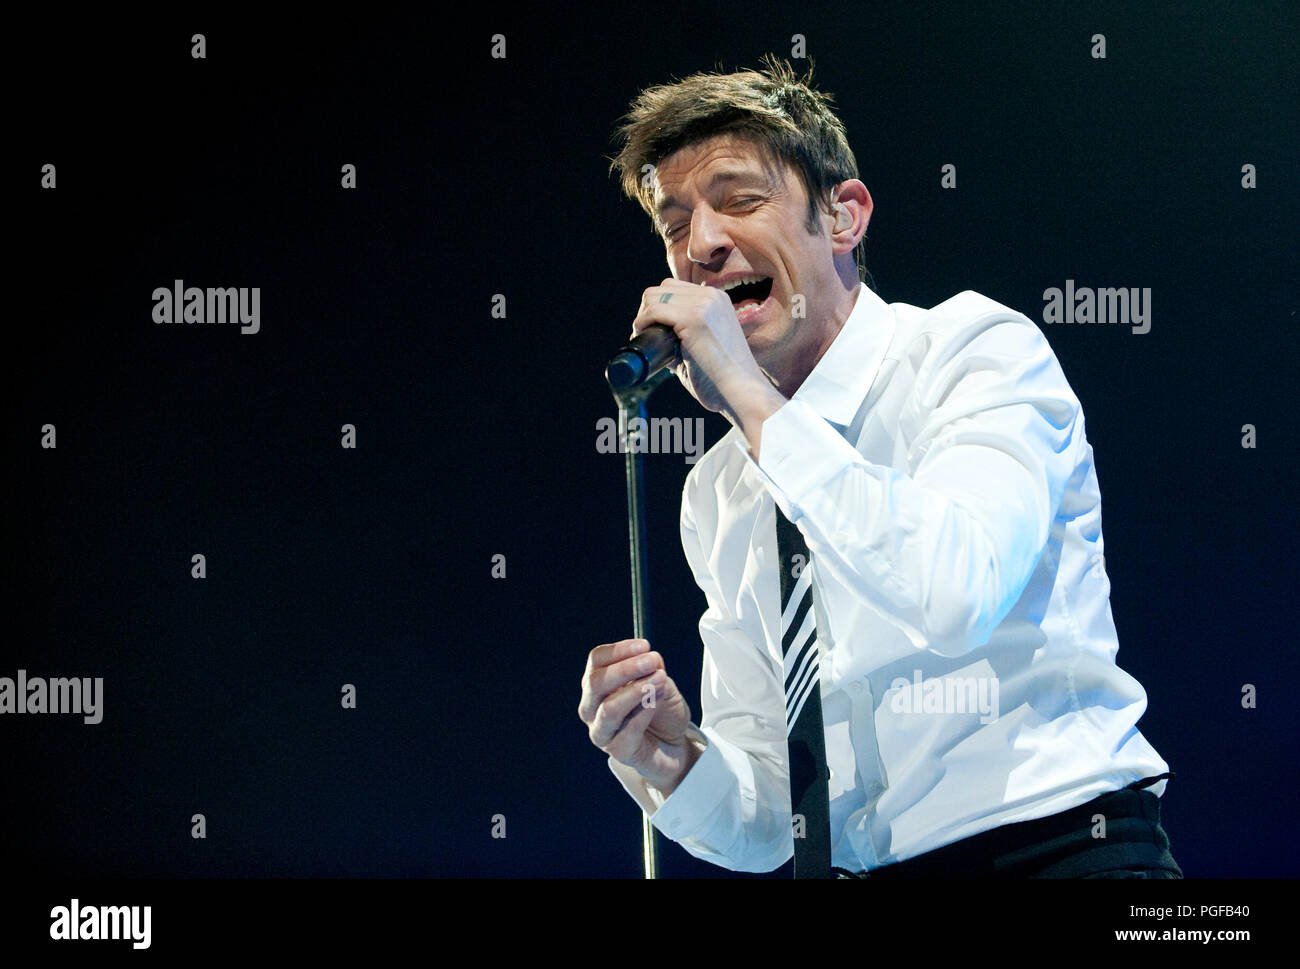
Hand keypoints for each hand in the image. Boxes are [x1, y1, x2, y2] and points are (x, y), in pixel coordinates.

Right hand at [578, 638, 697, 793]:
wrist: (674, 745)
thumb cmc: (661, 711)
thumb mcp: (661, 683)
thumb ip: (653, 670)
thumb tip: (652, 659)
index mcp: (597, 685)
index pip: (597, 661)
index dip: (619, 650)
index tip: (644, 645)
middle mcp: (592, 708)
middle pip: (596, 683)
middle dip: (625, 669)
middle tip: (652, 661)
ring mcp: (602, 732)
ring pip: (609, 708)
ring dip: (636, 690)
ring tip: (659, 680)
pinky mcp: (618, 752)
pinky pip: (628, 731)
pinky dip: (645, 712)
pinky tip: (659, 700)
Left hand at [629, 278, 768, 417]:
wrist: (741, 394)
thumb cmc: (722, 381)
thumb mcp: (703, 348)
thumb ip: (683, 339)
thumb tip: (656, 341)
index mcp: (717, 300)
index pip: (675, 289)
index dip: (658, 308)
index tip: (652, 332)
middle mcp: (712, 296)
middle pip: (662, 288)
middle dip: (648, 310)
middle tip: (646, 337)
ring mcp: (704, 304)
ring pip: (654, 296)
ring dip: (643, 316)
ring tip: (644, 339)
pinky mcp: (694, 318)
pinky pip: (654, 311)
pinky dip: (641, 323)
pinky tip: (642, 337)